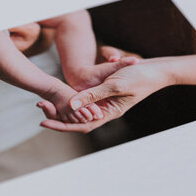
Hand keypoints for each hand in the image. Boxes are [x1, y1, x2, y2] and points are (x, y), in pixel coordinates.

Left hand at [39, 59, 174, 131]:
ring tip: (44, 102)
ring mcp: (105, 102)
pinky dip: (72, 100)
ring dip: (62, 107)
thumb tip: (70, 106)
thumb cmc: (139, 76)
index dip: (61, 126)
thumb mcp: (114, 84)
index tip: (42, 123)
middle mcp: (105, 110)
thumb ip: (92, 95)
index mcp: (109, 113)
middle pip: (77, 119)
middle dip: (57, 115)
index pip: (80, 125)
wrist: (156, 70)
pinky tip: (61, 95)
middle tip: (39, 106)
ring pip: (79, 110)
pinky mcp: (105, 93)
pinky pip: (85, 100)